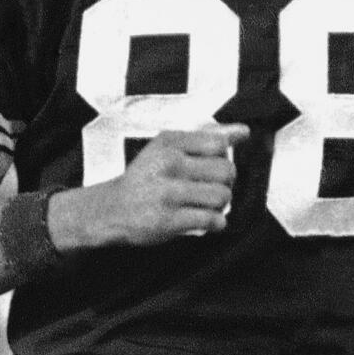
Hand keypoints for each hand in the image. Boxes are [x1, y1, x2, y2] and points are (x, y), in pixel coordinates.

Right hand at [57, 124, 248, 247]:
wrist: (110, 209)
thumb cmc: (145, 177)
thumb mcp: (167, 148)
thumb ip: (205, 138)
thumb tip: (243, 132)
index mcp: (169, 143)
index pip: (218, 143)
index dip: (223, 157)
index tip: (214, 165)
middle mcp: (169, 164)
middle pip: (226, 171)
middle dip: (226, 182)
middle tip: (212, 187)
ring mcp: (169, 193)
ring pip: (222, 196)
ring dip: (221, 204)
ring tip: (207, 204)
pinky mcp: (169, 220)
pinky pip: (212, 220)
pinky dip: (215, 223)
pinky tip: (205, 219)